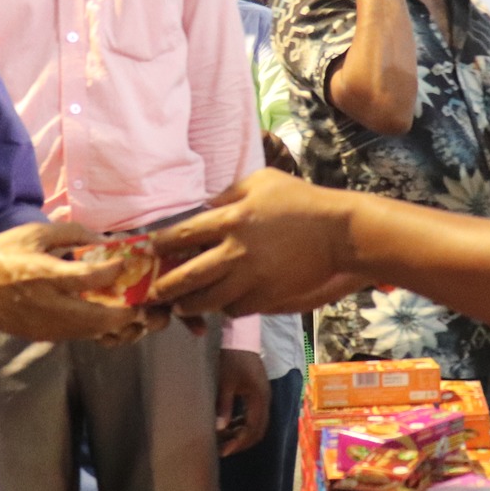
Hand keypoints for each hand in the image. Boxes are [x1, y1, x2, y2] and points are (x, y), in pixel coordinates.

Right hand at [0, 222, 151, 341]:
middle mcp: (48, 305)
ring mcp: (45, 325)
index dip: (113, 271)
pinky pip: (77, 336)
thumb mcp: (33, 233)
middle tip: (142, 302)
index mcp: (43, 275)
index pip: (88, 278)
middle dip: (126, 314)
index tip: (125, 263)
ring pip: (91, 333)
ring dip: (115, 326)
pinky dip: (96, 329)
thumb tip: (102, 238)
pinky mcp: (42, 336)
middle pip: (98, 318)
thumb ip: (70, 233)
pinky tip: (105, 316)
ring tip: (131, 312)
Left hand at [153, 170, 362, 317]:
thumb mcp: (262, 181)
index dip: (161, 245)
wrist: (338, 233)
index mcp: (231, 219)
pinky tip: (221, 303)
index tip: (151, 250)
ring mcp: (251, 278)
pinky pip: (235, 309)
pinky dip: (225, 308)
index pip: (183, 235)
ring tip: (181, 306)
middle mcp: (235, 251)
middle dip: (165, 287)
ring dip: (190, 305)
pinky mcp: (266, 297)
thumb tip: (205, 209)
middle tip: (154, 292)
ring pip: (207, 300)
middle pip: (187, 276)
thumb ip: (228, 194)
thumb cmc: (301, 201)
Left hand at [216, 348, 270, 456]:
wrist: (241, 337)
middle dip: (242, 442)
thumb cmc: (232, 358)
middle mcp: (265, 400)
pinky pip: (255, 415)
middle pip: (259, 430)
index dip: (239, 442)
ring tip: (224, 439)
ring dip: (243, 433)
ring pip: (258, 423)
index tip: (223, 451)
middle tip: (224, 449)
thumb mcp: (225, 382)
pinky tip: (230, 425)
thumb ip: (224, 406)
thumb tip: (220, 429)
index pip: (252, 429)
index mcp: (259, 398)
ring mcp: (264, 396)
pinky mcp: (259, 392)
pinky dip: (244, 423)